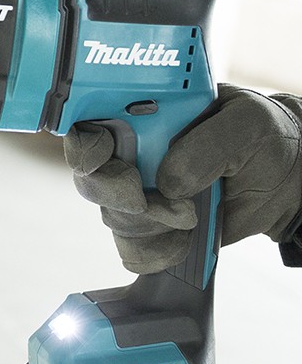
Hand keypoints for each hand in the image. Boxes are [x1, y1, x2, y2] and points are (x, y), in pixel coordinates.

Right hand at [63, 85, 301, 272]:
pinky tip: (185, 239)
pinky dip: (156, 250)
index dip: (83, 143)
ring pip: (112, 215)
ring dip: (148, 223)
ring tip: (189, 215)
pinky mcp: (154, 226)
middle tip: (145, 198)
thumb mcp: (246, 124)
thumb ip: (206, 145)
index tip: (102, 157)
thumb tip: (167, 183)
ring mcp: (140, 191)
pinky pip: (132, 247)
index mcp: (143, 113)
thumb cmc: (265, 136)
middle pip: (90, 177)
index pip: (89, 123)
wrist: (289, 181)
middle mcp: (133, 153)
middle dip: (115, 192)